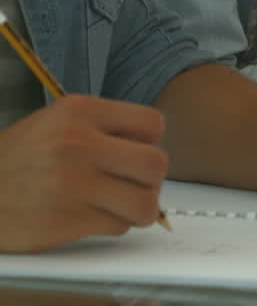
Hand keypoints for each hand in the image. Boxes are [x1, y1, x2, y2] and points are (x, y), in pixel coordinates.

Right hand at [0, 95, 168, 252]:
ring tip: (121, 205)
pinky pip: (117, 226)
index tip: (135, 153)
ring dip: (138, 208)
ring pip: (143, 202)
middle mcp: (78, 143)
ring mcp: (71, 184)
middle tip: (136, 184)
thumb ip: (105, 127)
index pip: (152, 124)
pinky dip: (113, 224)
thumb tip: (154, 147)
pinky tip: (93, 216)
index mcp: (79, 112)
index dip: (150, 142)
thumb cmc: (19, 158)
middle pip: (156, 164)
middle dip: (152, 179)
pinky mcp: (64, 220)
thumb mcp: (57, 121)